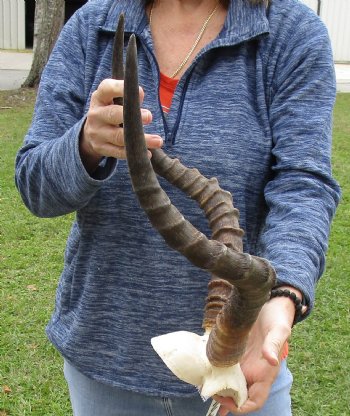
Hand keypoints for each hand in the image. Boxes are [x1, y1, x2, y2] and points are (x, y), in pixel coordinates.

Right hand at [80, 79, 162, 172]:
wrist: (91, 132)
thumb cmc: (110, 111)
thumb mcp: (112, 100)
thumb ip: (126, 97)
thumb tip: (140, 95)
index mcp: (99, 97)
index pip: (107, 88)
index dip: (122, 88)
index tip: (141, 93)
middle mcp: (96, 114)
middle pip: (113, 114)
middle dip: (131, 116)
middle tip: (149, 117)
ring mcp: (97, 133)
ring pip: (119, 137)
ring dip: (140, 139)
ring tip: (158, 141)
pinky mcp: (101, 148)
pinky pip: (118, 152)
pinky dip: (133, 153)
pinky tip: (147, 153)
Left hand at [214, 289, 299, 414]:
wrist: (272, 302)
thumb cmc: (278, 318)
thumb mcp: (279, 330)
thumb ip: (275, 344)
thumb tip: (272, 360)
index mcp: (265, 372)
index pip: (255, 400)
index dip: (241, 406)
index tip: (224, 402)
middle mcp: (252, 370)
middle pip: (237, 393)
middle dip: (222, 396)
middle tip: (205, 388)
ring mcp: (243, 360)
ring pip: (228, 380)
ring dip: (215, 382)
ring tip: (200, 378)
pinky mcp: (234, 349)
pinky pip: (223, 362)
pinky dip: (213, 366)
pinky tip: (202, 363)